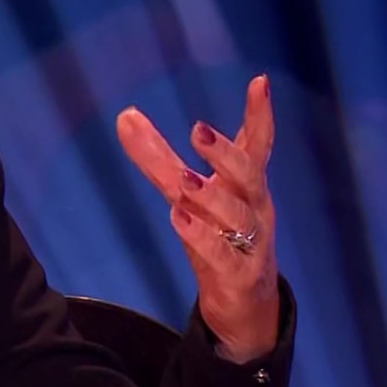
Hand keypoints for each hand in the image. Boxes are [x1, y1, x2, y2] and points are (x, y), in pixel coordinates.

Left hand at [115, 75, 279, 362]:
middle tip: (197, 130)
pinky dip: (202, 238)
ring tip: (186, 181)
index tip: (259, 82)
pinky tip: (179, 219)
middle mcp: (253, 208)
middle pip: (248, 175)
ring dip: (212, 197)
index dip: (260, 115)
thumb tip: (125, 116)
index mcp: (246, 185)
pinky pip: (222, 256)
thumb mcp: (188, 196)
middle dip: (225, 153)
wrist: (244, 304)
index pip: (257, 145)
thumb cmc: (219, 237)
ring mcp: (250, 243)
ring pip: (237, 216)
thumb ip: (158, 159)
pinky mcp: (238, 275)